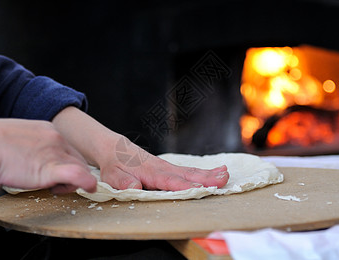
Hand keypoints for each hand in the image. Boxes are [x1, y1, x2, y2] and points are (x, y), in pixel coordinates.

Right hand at [0, 119, 96, 193]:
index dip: (65, 163)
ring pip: (79, 169)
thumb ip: (28, 145)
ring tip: (52, 188)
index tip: (55, 173)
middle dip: (71, 173)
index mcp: (47, 129)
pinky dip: (86, 182)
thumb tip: (26, 158)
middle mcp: (56, 138)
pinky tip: (89, 188)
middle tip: (54, 185)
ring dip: (71, 182)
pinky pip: (78, 175)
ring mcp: (56, 153)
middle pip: (77, 159)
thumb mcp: (15, 136)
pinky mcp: (52, 169)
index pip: (68, 148)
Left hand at [52, 107, 229, 190]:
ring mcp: (167, 166)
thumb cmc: (115, 165)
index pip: (169, 181)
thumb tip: (135, 189)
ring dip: (209, 173)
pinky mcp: (169, 167)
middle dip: (206, 178)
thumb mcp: (113, 176)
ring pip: (190, 171)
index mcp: (149, 172)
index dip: (185, 185)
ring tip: (226, 174)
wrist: (115, 149)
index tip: (202, 188)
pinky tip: (216, 170)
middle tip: (224, 179)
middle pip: (186, 174)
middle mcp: (162, 168)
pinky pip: (188, 169)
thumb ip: (124, 183)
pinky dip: (203, 171)